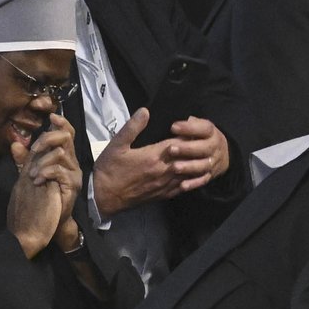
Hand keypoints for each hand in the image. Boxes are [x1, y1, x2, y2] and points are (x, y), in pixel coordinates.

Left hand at [26, 112, 82, 223]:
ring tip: (32, 173)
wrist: (48, 221)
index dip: (62, 123)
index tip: (51, 116)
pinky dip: (45, 172)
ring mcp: (74, 174)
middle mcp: (72, 163)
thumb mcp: (30, 173)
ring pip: (61, 153)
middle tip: (34, 149)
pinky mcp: (73, 185)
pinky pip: (59, 170)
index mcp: (64, 157)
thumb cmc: (41, 196)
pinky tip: (37, 180)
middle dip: (47, 139)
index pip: (68, 134)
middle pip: (66, 137)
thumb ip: (24, 159)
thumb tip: (14, 144)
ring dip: (42, 160)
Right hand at [91, 110, 229, 216]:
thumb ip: (132, 128)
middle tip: (203, 139)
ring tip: (204, 154)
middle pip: (188, 157)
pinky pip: (184, 187)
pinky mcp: (164, 195)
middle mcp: (164, 171)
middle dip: (195, 147)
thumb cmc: (110, 169)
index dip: (187, 134)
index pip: (179, 143)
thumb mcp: (116, 144)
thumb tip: (145, 110)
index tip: (192, 125)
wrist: (105, 197)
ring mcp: (165, 185)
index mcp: (154, 156)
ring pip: (189, 173)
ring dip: (197, 163)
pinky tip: (197, 175)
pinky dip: (193, 180)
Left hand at [165, 115, 229, 188]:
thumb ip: (192, 124)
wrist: (223, 154)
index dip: (189, 128)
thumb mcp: (201, 126)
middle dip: (187, 149)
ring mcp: (213, 163)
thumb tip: (186, 120)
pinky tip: (182, 186)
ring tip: (175, 167)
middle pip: (204, 148)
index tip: (173, 127)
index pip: (204, 129)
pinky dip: (193, 183)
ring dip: (189, 167)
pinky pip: (202, 180)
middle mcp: (215, 148)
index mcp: (212, 133)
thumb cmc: (203, 137)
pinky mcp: (210, 176)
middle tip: (171, 149)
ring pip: (202, 166)